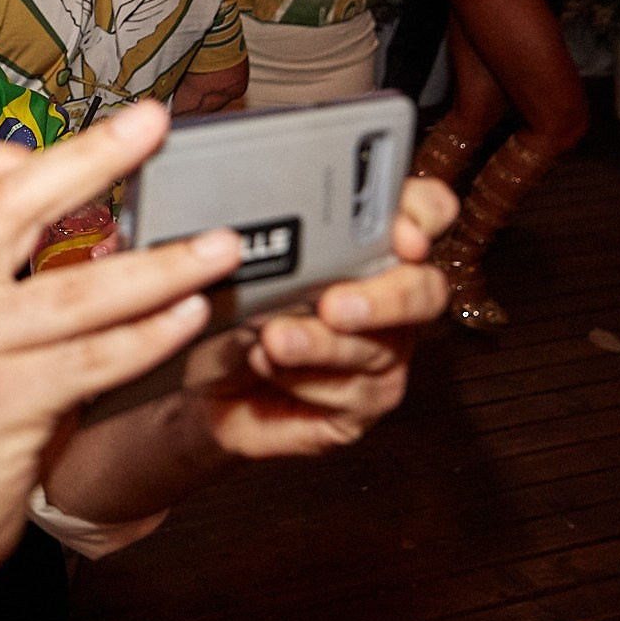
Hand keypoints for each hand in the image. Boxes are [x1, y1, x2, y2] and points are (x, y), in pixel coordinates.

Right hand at [0, 103, 240, 591]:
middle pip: (12, 203)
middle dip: (92, 157)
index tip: (82, 152)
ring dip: (160, 265)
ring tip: (218, 246)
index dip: (15, 154)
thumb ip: (6, 284)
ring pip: (76, 289)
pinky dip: (150, 334)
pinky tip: (191, 317)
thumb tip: (108, 234)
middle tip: (154, 126)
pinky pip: (93, 358)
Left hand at [176, 177, 453, 458]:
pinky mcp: (359, 406)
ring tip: (274, 338)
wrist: (196, 382)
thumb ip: (252, 240)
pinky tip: (267, 366)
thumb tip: (240, 230)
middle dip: (384, 298)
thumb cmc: (226, 311)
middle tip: (334, 304)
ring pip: (379, 349)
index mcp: (365, 249)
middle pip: (423, 291)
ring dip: (322, 344)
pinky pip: (351, 395)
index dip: (423, 217)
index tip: (404, 234)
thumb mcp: (233, 264)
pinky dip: (304, 379)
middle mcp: (385, 300)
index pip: (422, 213)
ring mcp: (380, 356)